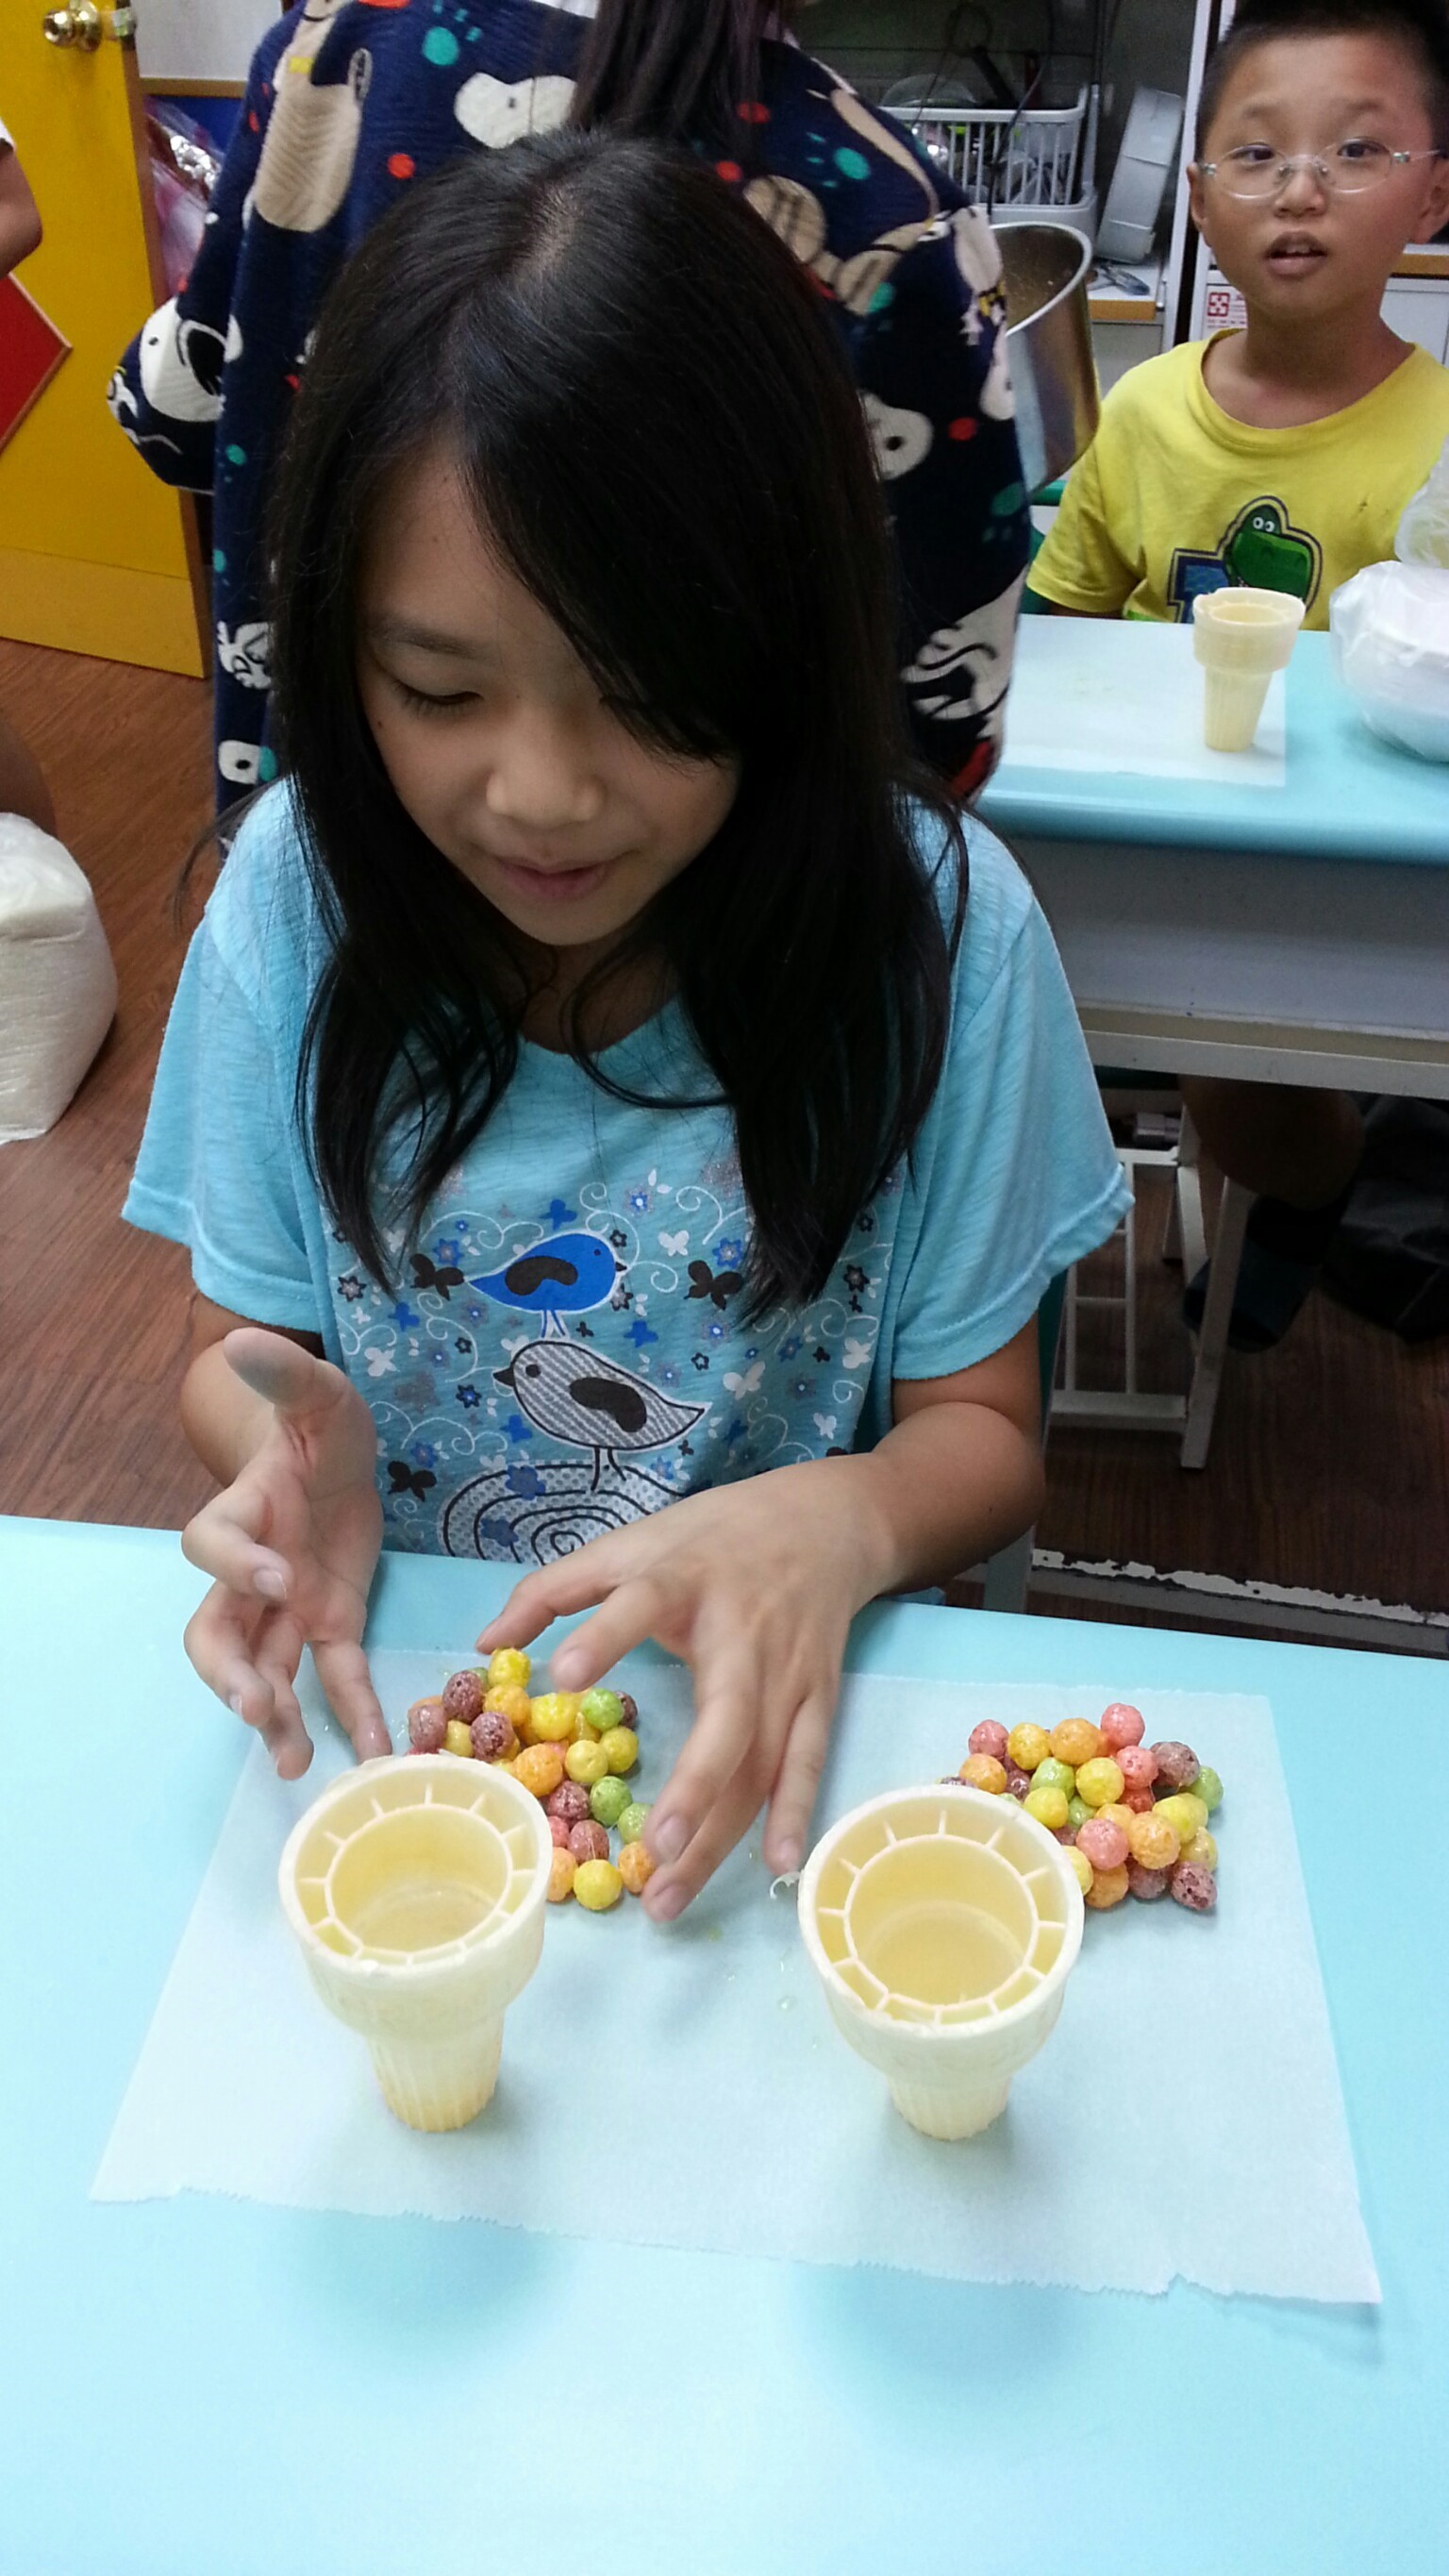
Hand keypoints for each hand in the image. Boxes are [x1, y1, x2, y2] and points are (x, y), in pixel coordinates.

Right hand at [181, 1329, 387, 1776]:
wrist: (342, 1456)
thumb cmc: (321, 1424)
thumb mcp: (318, 1392)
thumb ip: (286, 1374)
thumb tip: (242, 1340)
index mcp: (242, 1512)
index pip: (211, 1542)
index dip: (234, 1565)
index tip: (274, 1577)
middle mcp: (253, 1571)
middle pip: (216, 1631)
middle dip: (228, 1673)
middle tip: (253, 1706)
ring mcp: (287, 1605)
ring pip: (264, 1668)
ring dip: (273, 1716)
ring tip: (294, 1762)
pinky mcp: (332, 1624)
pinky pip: (334, 1676)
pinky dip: (350, 1714)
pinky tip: (374, 1751)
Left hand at [477, 1461, 892, 1920]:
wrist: (822, 1523)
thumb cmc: (710, 1539)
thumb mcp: (631, 1543)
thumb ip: (555, 1588)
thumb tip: (483, 1644)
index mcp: (685, 1582)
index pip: (643, 1604)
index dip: (606, 1636)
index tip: (564, 1675)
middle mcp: (744, 1635)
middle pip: (727, 1717)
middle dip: (695, 1784)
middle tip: (651, 1845)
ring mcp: (787, 1675)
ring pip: (762, 1762)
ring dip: (721, 1831)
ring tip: (669, 1893)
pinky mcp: (818, 1699)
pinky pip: (806, 1764)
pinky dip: (794, 1813)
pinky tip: (776, 1866)